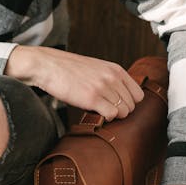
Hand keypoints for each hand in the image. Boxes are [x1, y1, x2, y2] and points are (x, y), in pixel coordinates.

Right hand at [5, 46, 144, 121]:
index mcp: (116, 70)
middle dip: (120, 111)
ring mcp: (103, 88)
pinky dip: (105, 118)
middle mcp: (112, 78)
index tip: (116, 106)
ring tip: (98, 112)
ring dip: (112, 116)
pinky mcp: (92, 99)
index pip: (138, 94)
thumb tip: (117, 97)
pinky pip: (111, 114)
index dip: (128, 103)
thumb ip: (109, 79)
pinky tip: (94, 113)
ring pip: (123, 111)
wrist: (48, 66)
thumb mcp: (95, 68)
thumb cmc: (67, 70)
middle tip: (105, 111)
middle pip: (131, 105)